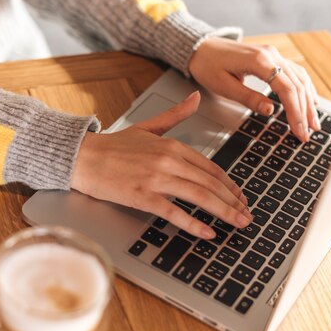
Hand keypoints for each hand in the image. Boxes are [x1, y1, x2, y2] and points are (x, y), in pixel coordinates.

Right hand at [71, 91, 251, 239]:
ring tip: (237, 223)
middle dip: (233, 202)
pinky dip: (193, 224)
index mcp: (171, 145)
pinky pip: (174, 212)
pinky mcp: (142, 196)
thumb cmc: (112, 145)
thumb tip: (196, 97)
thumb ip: (175, 115)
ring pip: (199, 196)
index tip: (240, 197)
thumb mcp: (147, 126)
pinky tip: (207, 232)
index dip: (229, 185)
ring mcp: (155, 179)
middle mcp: (168, 160)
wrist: (83, 156)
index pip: (210, 168)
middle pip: (210, 183)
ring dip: (223, 212)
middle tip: (247, 216)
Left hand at [188, 37, 320, 141]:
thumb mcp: (224, 86)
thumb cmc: (208, 66)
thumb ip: (248, 98)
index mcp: (259, 61)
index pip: (286, 89)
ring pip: (300, 78)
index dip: (295, 111)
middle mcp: (271, 54)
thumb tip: (270, 110)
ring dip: (308, 101)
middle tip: (308, 133)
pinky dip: (304, 88)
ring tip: (313, 122)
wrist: (201, 48)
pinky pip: (294, 73)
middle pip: (297, 85)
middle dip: (305, 111)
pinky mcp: (272, 57)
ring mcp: (273, 54)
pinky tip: (310, 101)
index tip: (299, 130)